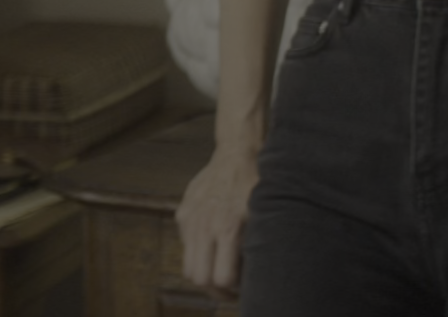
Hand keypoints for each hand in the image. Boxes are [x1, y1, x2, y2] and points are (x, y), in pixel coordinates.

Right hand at [175, 146, 259, 294]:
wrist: (236, 154)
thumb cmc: (257, 185)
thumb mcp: (265, 215)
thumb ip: (256, 246)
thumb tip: (256, 274)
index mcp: (228, 228)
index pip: (220, 279)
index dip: (231, 292)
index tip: (241, 291)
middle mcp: (205, 226)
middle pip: (199, 279)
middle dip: (215, 290)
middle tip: (230, 289)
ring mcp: (190, 219)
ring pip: (188, 266)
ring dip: (203, 273)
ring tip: (219, 270)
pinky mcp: (183, 213)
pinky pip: (186, 245)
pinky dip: (197, 252)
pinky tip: (214, 244)